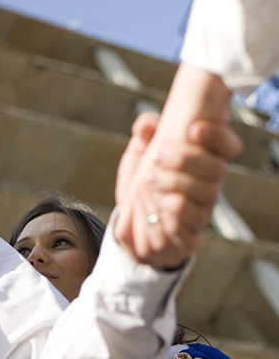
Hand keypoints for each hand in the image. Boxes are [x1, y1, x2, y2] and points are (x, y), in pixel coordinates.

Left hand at [114, 112, 241, 269]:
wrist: (129, 222)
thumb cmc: (141, 183)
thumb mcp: (137, 155)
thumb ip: (144, 134)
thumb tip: (146, 125)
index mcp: (202, 161)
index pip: (228, 146)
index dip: (219, 136)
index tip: (194, 129)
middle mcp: (208, 185)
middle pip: (217, 169)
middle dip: (185, 159)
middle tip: (155, 157)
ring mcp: (201, 210)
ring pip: (207, 194)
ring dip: (175, 183)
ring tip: (148, 180)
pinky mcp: (190, 234)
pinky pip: (192, 220)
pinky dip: (171, 209)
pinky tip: (156, 201)